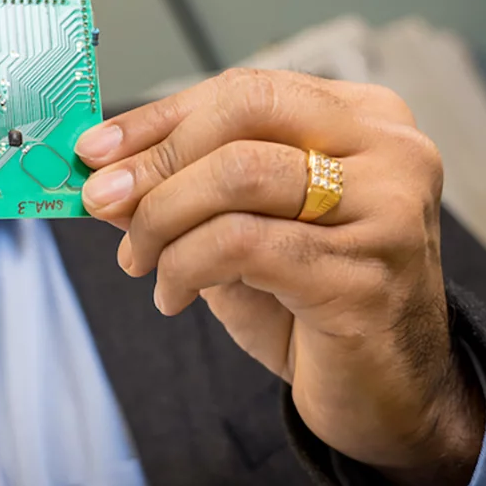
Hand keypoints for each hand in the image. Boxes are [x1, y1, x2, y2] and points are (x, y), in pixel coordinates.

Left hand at [76, 69, 485, 480]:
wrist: (389, 394)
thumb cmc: (314, 301)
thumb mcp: (241, 228)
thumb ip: (182, 190)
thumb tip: (104, 169)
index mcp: (363, 120)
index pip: (245, 91)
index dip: (160, 116)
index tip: (97, 148)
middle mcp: (389, 151)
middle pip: (245, 112)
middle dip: (158, 155)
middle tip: (103, 197)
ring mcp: (385, 210)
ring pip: (238, 173)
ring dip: (163, 216)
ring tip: (139, 259)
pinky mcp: (362, 276)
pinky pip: (240, 243)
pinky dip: (185, 264)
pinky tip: (173, 295)